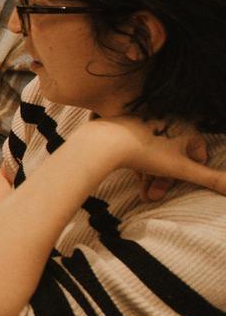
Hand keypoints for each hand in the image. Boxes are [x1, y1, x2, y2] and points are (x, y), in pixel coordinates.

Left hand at [78, 117, 220, 195]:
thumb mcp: (182, 168)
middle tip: (155, 197)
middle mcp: (164, 118)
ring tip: (143, 195)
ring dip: (150, 175)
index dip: (193, 166)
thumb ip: (210, 178)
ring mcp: (142, 119)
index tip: (183, 179)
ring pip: (152, 151)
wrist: (105, 141)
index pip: (197, 146)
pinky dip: (136, 161)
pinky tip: (133, 176)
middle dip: (165, 179)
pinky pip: (135, 144)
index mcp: (182, 124)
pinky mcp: (122, 123)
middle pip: (171, 153)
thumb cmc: (146, 152)